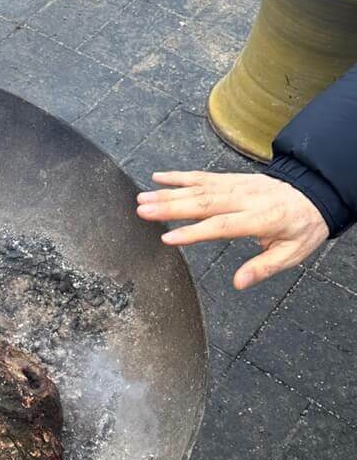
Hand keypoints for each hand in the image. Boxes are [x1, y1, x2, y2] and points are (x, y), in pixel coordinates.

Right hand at [136, 170, 328, 289]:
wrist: (316, 193)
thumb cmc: (302, 228)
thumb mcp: (292, 254)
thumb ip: (264, 267)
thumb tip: (239, 283)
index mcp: (260, 219)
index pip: (221, 226)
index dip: (193, 232)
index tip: (167, 238)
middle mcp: (245, 199)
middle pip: (203, 203)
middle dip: (170, 207)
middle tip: (143, 210)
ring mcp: (237, 186)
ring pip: (199, 188)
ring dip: (168, 193)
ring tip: (142, 198)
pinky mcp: (233, 179)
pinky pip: (204, 176)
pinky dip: (180, 176)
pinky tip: (159, 177)